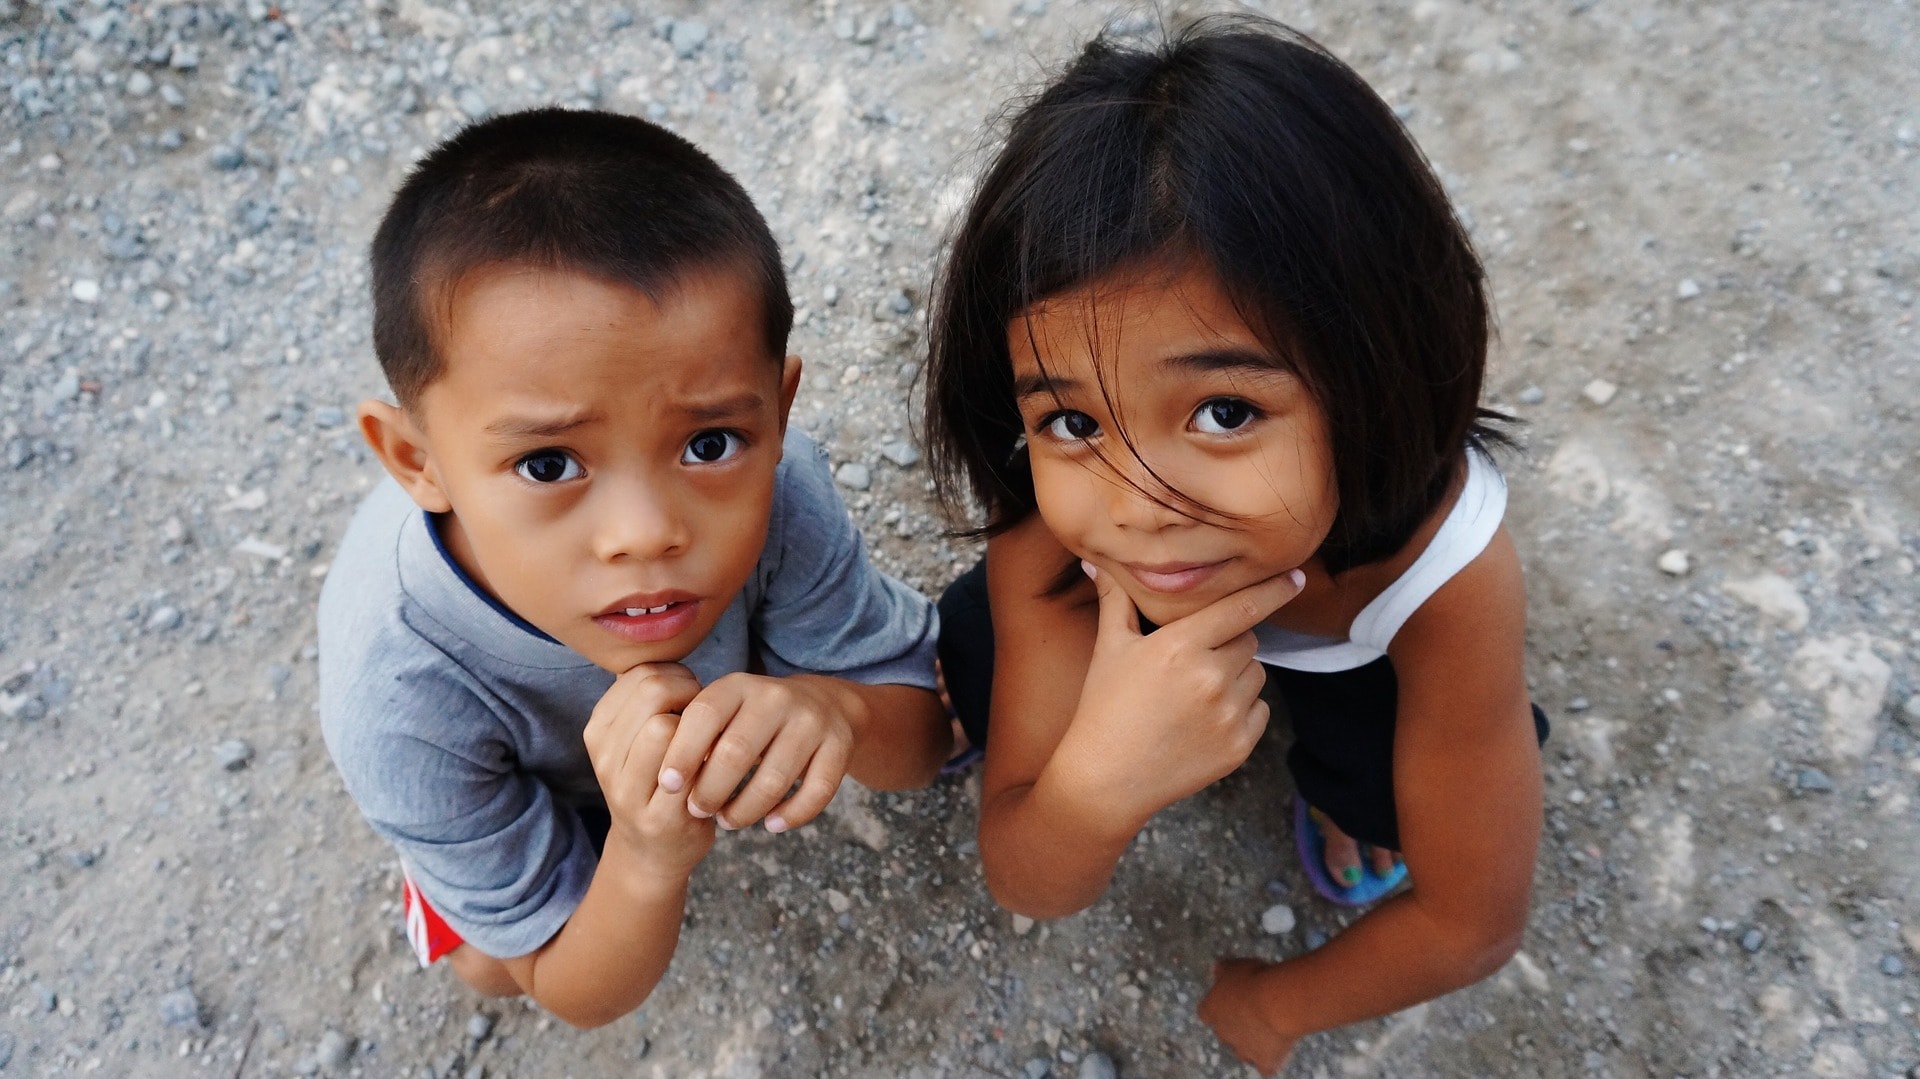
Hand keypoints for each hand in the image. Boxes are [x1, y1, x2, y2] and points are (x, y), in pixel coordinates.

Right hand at [582, 662, 715, 877]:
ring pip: (667, 726)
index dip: (678, 677)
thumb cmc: (658, 779)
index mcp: (599, 728)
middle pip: (653, 690)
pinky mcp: (657, 817)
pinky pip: (690, 769)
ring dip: (700, 730)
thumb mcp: (640, 735)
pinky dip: (708, 762)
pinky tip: (711, 771)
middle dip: (690, 695)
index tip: (689, 699)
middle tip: (703, 718)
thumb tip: (676, 657)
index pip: (641, 672)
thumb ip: (652, 697)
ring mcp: (626, 789)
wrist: (653, 850)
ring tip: (706, 744)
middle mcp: (604, 756)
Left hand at [653, 673, 855, 833]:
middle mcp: (777, 697)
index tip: (667, 785)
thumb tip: (664, 779)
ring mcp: (812, 720)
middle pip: (735, 752)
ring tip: (729, 821)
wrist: (823, 704)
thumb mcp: (724, 711)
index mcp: (739, 685)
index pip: (703, 715)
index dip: (682, 752)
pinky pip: (815, 792)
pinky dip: (791, 815)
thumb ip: (695, 734)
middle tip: (698, 810)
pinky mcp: (839, 745)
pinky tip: (771, 825)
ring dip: (746, 810)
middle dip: (711, 790)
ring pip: (775, 779)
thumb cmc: (753, 719)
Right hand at [1054, 564, 1303, 827]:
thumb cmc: (1104, 708)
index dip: (1273, 590)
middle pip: (1248, 640)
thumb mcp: (1109, 649)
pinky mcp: (1240, 746)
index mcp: (1181, 645)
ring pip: (1256, 675)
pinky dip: (1241, 711)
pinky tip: (1203, 721)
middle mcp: (1211, 677)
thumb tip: (1096, 562)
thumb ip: (1115, 600)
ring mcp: (1229, 714)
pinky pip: (1260, 710)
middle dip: (1228, 643)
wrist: (1106, 780)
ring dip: (1236, 676)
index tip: (1296, 577)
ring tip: (1194, 695)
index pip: (1242, 606)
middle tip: (1193, 662)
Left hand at [1200, 959, 1297, 1075]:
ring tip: (1267, 1033)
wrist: (1274, 1003)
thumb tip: (1215, 968)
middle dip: (1235, 1027)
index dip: (1216, 1009)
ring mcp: (1243, 1050)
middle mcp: (1223, 1033)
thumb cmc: (1252, 979)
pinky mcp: (1264, 1062)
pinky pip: (1265, 1067)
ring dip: (1251, 1045)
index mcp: (1212, 1009)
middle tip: (1252, 1014)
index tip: (1226, 1002)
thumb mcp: (1234, 966)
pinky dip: (1270, 1062)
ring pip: (1243, 1052)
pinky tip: (1278, 1053)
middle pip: (1224, 1034)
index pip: (1205, 1013)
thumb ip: (1223, 969)